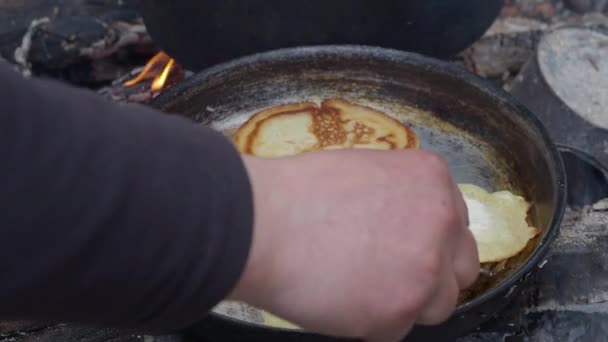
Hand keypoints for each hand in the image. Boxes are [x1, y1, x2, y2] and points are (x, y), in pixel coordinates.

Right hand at [230, 149, 478, 341]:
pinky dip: (373, 322)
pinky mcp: (398, 313)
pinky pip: (397, 329)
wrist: (263, 223)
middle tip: (395, 274)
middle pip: (461, 266)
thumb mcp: (363, 170)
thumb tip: (404, 221)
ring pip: (438, 304)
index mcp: (432, 181)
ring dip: (407, 302)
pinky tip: (343, 299)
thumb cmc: (299, 192)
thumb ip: (400, 196)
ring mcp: (424, 271)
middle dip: (433, 274)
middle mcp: (441, 224)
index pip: (456, 223)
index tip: (410, 247)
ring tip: (363, 289)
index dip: (431, 240)